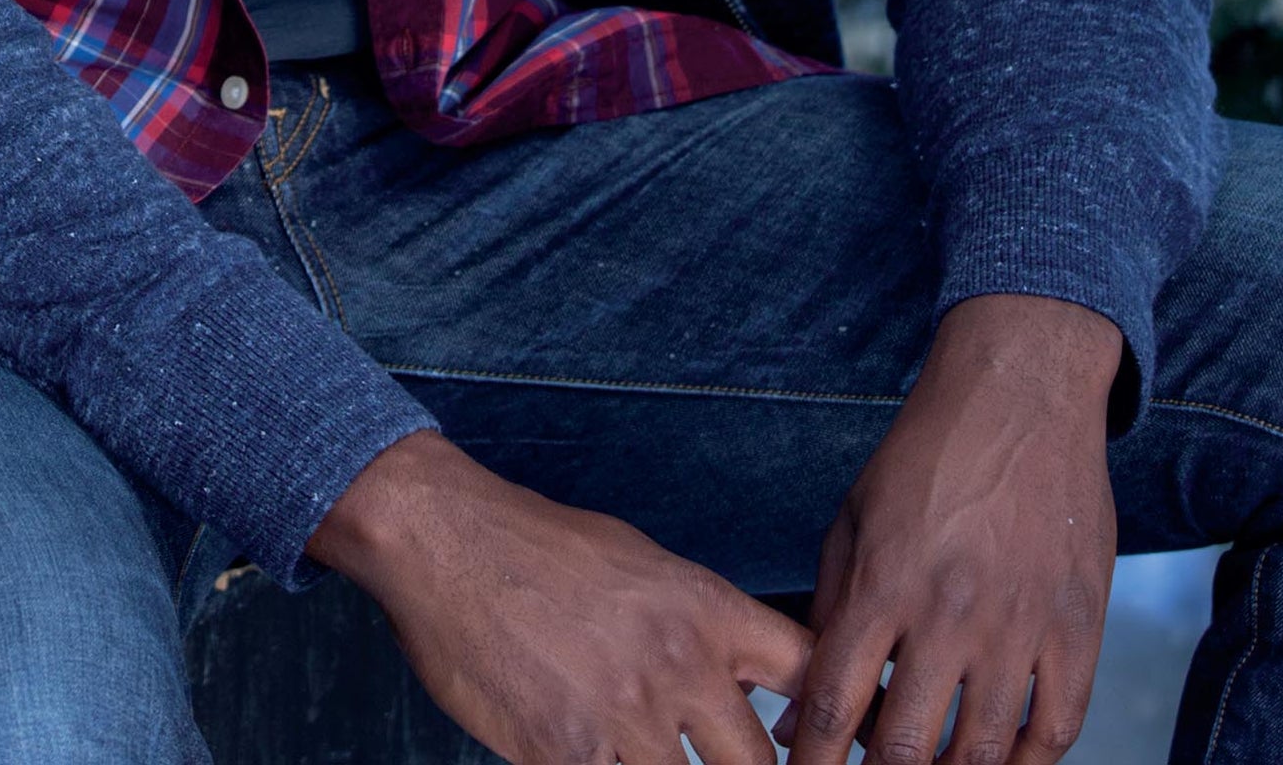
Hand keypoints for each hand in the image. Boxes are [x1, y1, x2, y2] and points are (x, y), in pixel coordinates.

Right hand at [308, 428, 812, 764]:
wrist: (448, 540)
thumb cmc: (541, 547)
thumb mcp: (642, 564)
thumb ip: (697, 626)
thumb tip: (734, 684)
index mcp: (703, 609)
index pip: (806, 673)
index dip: (832, 717)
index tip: (834, 743)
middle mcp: (676, 666)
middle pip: (758, 764)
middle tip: (719, 759)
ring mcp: (621, 717)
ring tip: (635, 746)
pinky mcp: (563, 756)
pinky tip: (587, 750)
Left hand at [778, 295, 1120, 764]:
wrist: (1020, 397)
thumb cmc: (925, 457)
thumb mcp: (853, 520)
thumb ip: (826, 615)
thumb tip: (797, 715)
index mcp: (885, 580)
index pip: (835, 702)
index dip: (814, 758)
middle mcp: (950, 611)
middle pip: (909, 747)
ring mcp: (1020, 625)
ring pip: (985, 753)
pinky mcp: (1077, 628)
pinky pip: (1057, 730)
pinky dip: (1026, 763)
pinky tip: (1001, 764)